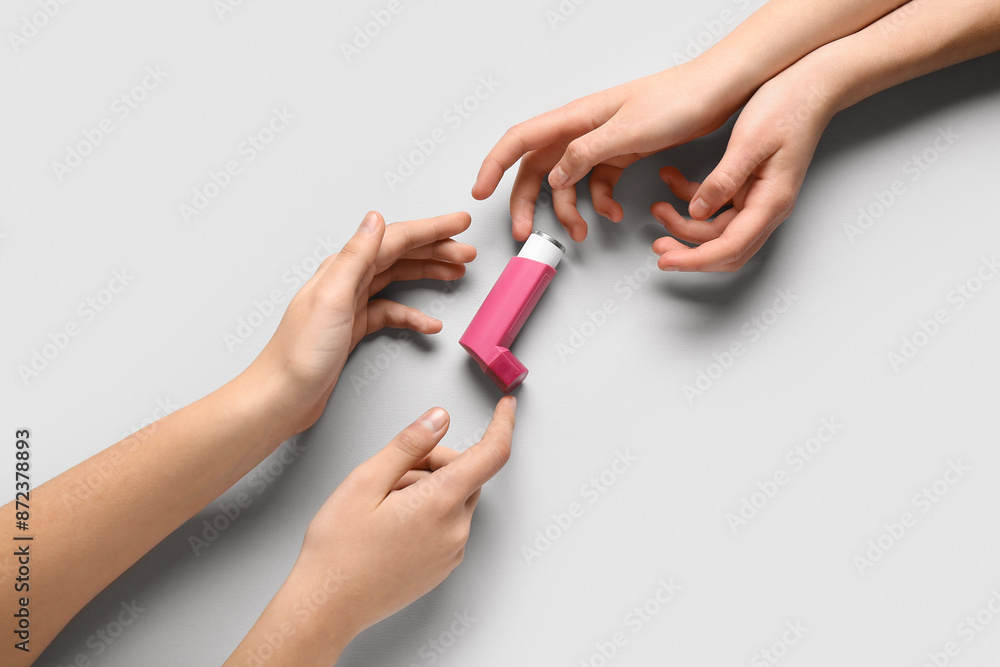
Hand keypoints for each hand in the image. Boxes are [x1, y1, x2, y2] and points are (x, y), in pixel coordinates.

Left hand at [247, 211, 476, 433]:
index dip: (432, 229)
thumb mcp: (332, 297)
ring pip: (398, 279)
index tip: (461, 223)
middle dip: (437, 249)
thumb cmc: (300, 352)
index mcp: (343, 268)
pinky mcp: (353, 328)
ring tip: (457, 274)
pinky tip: (430, 324)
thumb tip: (375, 218)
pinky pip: (391, 311)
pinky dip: (413, 315)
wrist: (281, 395)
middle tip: (468, 252)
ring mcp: (350, 304)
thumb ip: (355, 255)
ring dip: (428, 273)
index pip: (395, 238)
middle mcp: (347, 280)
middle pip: (400, 255)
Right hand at [294, 397, 515, 641]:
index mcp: (440, 503)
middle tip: (391, 473)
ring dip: (428, 489)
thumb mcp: (366, 481)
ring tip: (383, 505)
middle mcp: (455, 529)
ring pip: (454, 499)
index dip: (503, 425)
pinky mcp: (443, 566)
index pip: (492, 455)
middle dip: (434, 462)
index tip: (506, 406)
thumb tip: (439, 419)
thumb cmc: (338, 549)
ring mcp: (451, 552)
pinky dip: (428, 513)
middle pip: (465, 475)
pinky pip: (448, 525)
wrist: (327, 606)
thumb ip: (409, 445)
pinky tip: (390, 525)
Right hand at [471, 60, 747, 241]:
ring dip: (568, 209)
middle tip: (523, 232)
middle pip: (538, 168)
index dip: (495, 165)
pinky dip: (600, 202)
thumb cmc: (677, 100)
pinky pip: (597, 183)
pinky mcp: (620, 153)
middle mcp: (581, 129)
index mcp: (576, 118)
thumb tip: (555, 176)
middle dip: (526, 201)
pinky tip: (612, 215)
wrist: (717, 91)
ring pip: (567, 181)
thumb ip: (587, 153)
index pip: (520, 140)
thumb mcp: (628, 130)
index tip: (480, 193)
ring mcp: (600, 143)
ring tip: (579, 234)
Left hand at [652, 66, 834, 271]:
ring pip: (717, 229)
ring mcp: (758, 199)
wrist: (811, 85)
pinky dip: (693, 199)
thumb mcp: (749, 142)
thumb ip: (723, 181)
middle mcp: (767, 207)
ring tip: (657, 206)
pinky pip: (718, 206)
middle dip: (688, 250)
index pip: (730, 248)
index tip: (666, 261)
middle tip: (656, 243)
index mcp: (770, 202)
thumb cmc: (787, 107)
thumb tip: (697, 212)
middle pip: (723, 247)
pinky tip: (672, 180)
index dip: (695, 260)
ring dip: (685, 224)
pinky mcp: (750, 187)